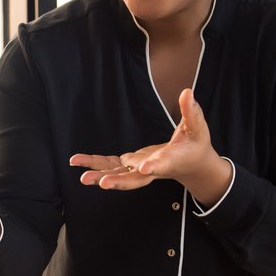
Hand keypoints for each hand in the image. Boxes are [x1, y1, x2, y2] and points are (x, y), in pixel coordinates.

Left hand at [70, 88, 229, 202]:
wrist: (192, 164)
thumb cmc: (196, 145)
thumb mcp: (197, 127)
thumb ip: (191, 111)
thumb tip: (187, 92)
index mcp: (171, 160)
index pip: (163, 164)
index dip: (154, 166)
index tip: (144, 167)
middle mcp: (152, 168)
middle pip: (135, 178)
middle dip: (119, 181)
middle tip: (103, 184)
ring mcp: (139, 167)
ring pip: (118, 174)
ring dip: (100, 175)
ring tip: (82, 177)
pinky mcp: (130, 163)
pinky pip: (110, 164)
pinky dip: (95, 163)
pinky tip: (77, 161)